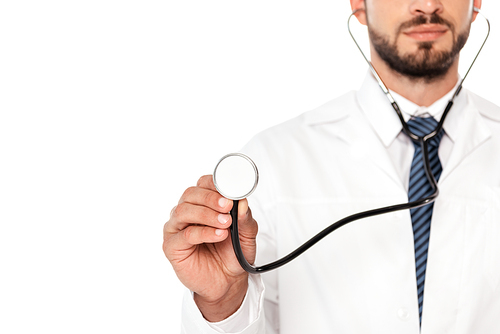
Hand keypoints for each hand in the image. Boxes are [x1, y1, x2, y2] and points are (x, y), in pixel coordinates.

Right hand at [163, 175, 257, 320]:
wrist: (228, 282)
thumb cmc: (233, 254)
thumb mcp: (247, 234)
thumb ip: (245, 218)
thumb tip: (243, 202)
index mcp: (202, 203)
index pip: (203, 183)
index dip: (215, 184)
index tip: (230, 191)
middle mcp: (187, 212)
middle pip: (191, 194)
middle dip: (211, 198)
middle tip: (228, 206)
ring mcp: (176, 228)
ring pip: (184, 211)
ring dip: (207, 215)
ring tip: (226, 224)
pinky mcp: (172, 246)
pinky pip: (185, 235)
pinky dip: (203, 233)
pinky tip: (219, 235)